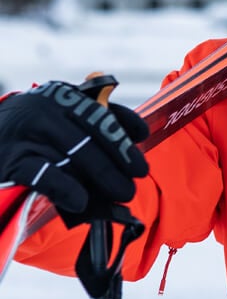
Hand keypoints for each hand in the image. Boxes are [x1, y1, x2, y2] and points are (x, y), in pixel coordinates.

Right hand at [0, 80, 148, 215]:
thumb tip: (135, 142)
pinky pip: (46, 175)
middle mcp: (45, 109)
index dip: (124, 124)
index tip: (142, 138)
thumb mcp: (58, 123)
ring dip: (103, 177)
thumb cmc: (32, 139)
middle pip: (92, 134)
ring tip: (122, 194)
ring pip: (75, 155)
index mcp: (61, 97)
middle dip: (120, 158)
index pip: (99, 110)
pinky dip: (67, 188)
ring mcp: (28, 134)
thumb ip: (91, 127)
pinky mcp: (12, 161)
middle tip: (136, 179)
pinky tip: (81, 202)